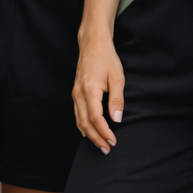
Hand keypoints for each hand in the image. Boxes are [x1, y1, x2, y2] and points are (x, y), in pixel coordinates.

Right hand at [74, 31, 124, 151]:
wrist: (92, 44)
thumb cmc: (107, 58)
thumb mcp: (117, 77)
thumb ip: (117, 99)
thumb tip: (117, 119)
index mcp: (89, 90)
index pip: (96, 119)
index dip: (104, 132)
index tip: (113, 141)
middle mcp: (79, 94)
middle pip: (85, 124)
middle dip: (96, 138)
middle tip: (107, 148)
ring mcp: (75, 94)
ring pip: (79, 121)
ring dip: (89, 135)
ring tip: (100, 144)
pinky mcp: (75, 93)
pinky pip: (77, 114)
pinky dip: (83, 126)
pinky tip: (89, 132)